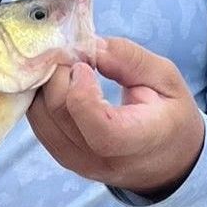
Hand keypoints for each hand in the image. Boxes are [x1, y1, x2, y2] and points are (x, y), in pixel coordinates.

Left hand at [27, 36, 205, 199]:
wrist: (166, 161)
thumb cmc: (170, 115)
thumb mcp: (166, 78)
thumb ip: (130, 59)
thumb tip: (89, 44)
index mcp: (138, 142)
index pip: (100, 129)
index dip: (82, 92)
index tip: (86, 64)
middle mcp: (103, 159)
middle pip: (60, 113)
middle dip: (59, 72)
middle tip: (74, 52)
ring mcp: (77, 162)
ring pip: (40, 116)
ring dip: (46, 81)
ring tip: (68, 64)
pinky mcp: (61, 156)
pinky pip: (37, 122)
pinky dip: (40, 95)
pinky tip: (59, 79)